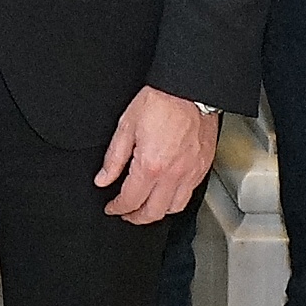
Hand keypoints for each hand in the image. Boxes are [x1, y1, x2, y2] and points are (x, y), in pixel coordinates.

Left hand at [95, 85, 217, 224]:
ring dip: (158, 212)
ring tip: (146, 207)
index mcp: (151, 165)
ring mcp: (191, 173)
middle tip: (126, 213)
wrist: (190, 88)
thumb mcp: (126, 125)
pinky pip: (190, 194)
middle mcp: (173, 174)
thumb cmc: (161, 101)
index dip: (117, 208)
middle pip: (153, 212)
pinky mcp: (203, 167)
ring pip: (174, 208)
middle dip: (136, 217)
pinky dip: (176, 199)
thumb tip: (103, 179)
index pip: (131, 200)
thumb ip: (114, 158)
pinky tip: (167, 192)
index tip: (112, 207)